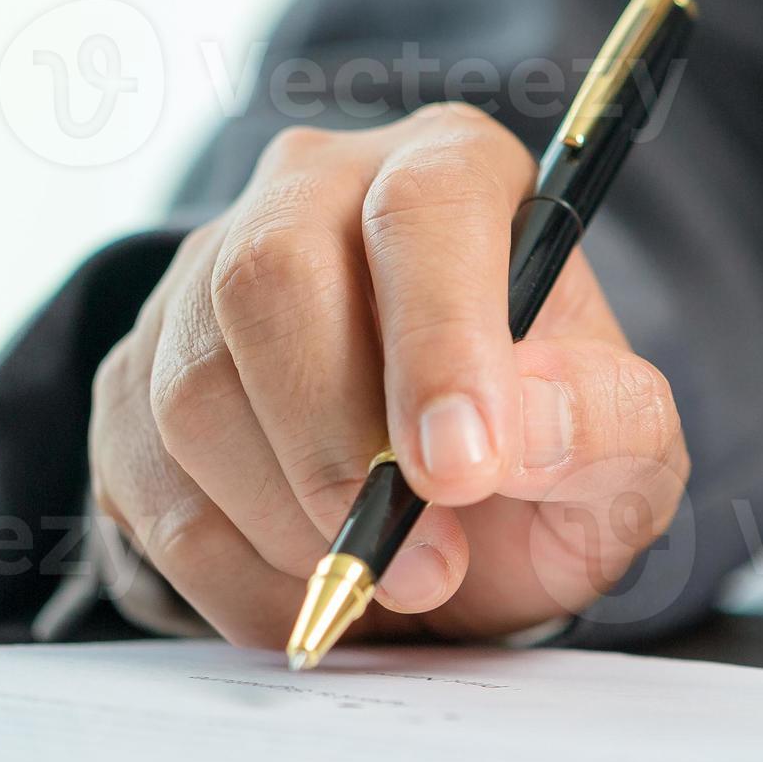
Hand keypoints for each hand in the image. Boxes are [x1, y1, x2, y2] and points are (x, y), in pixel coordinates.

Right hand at [88, 105, 688, 646]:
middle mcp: (314, 192)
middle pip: (271, 280)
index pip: (423, 209)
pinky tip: (313, 593)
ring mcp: (204, 278)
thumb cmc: (545, 454)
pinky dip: (232, 574)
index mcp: (451, 167)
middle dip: (338, 449)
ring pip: (193, 391)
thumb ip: (605, 423)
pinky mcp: (134, 378)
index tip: (461, 468)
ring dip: (289, 525)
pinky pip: (146, 481)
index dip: (437, 337)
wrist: (453, 520)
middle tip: (424, 565)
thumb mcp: (627, 450)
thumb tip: (522, 428)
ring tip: (385, 581)